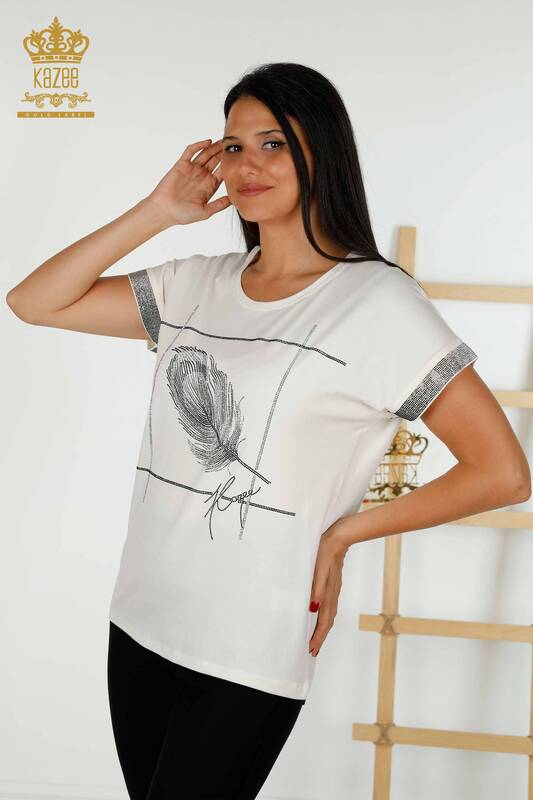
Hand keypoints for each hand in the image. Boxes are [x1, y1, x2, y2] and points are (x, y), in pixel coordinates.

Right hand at [146, 138, 231, 226]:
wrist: (164, 210)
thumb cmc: (183, 214)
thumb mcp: (205, 211)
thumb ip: (220, 205)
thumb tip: (234, 200)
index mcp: (209, 186)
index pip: (223, 172)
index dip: (230, 165)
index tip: (240, 160)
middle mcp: (202, 176)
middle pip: (216, 160)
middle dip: (224, 153)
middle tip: (234, 145)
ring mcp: (192, 169)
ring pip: (205, 154)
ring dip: (214, 147)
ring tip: (223, 140)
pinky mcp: (182, 164)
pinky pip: (191, 151)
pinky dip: (199, 145)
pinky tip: (208, 142)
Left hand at [308, 518, 349, 656]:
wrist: (340, 537)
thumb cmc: (326, 551)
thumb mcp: (319, 568)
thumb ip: (317, 588)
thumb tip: (313, 608)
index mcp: (328, 593)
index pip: (324, 620)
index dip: (318, 636)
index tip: (311, 649)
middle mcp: (332, 594)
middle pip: (328, 621)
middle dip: (320, 637)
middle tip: (312, 651)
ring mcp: (334, 590)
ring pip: (329, 615)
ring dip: (323, 629)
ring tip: (316, 639)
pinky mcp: (333, 585)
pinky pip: (330, 606)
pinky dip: (325, 616)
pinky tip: (320, 615)